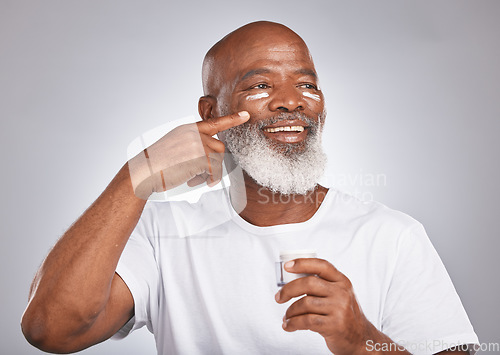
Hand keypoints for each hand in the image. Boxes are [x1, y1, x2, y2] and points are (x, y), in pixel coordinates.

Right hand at [128, 111, 249, 198]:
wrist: (144, 171)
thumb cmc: (157, 165)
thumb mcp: (174, 146)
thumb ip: (192, 145)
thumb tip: (210, 156)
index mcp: (188, 129)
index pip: (214, 122)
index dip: (232, 119)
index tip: (245, 116)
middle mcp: (194, 134)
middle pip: (220, 147)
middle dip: (214, 163)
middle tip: (199, 174)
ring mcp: (197, 144)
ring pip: (218, 160)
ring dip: (209, 173)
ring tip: (193, 178)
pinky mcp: (199, 157)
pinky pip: (214, 171)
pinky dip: (208, 180)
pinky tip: (194, 182)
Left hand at [275, 258, 373, 354]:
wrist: (361, 339)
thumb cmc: (344, 315)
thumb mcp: (340, 295)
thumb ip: (323, 286)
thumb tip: (292, 280)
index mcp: (342, 281)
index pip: (322, 265)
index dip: (302, 263)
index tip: (287, 266)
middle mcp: (342, 292)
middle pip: (309, 283)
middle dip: (288, 290)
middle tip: (278, 297)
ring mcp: (339, 309)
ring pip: (305, 303)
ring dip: (290, 311)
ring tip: (287, 317)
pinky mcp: (334, 325)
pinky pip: (306, 321)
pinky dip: (293, 323)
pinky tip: (289, 326)